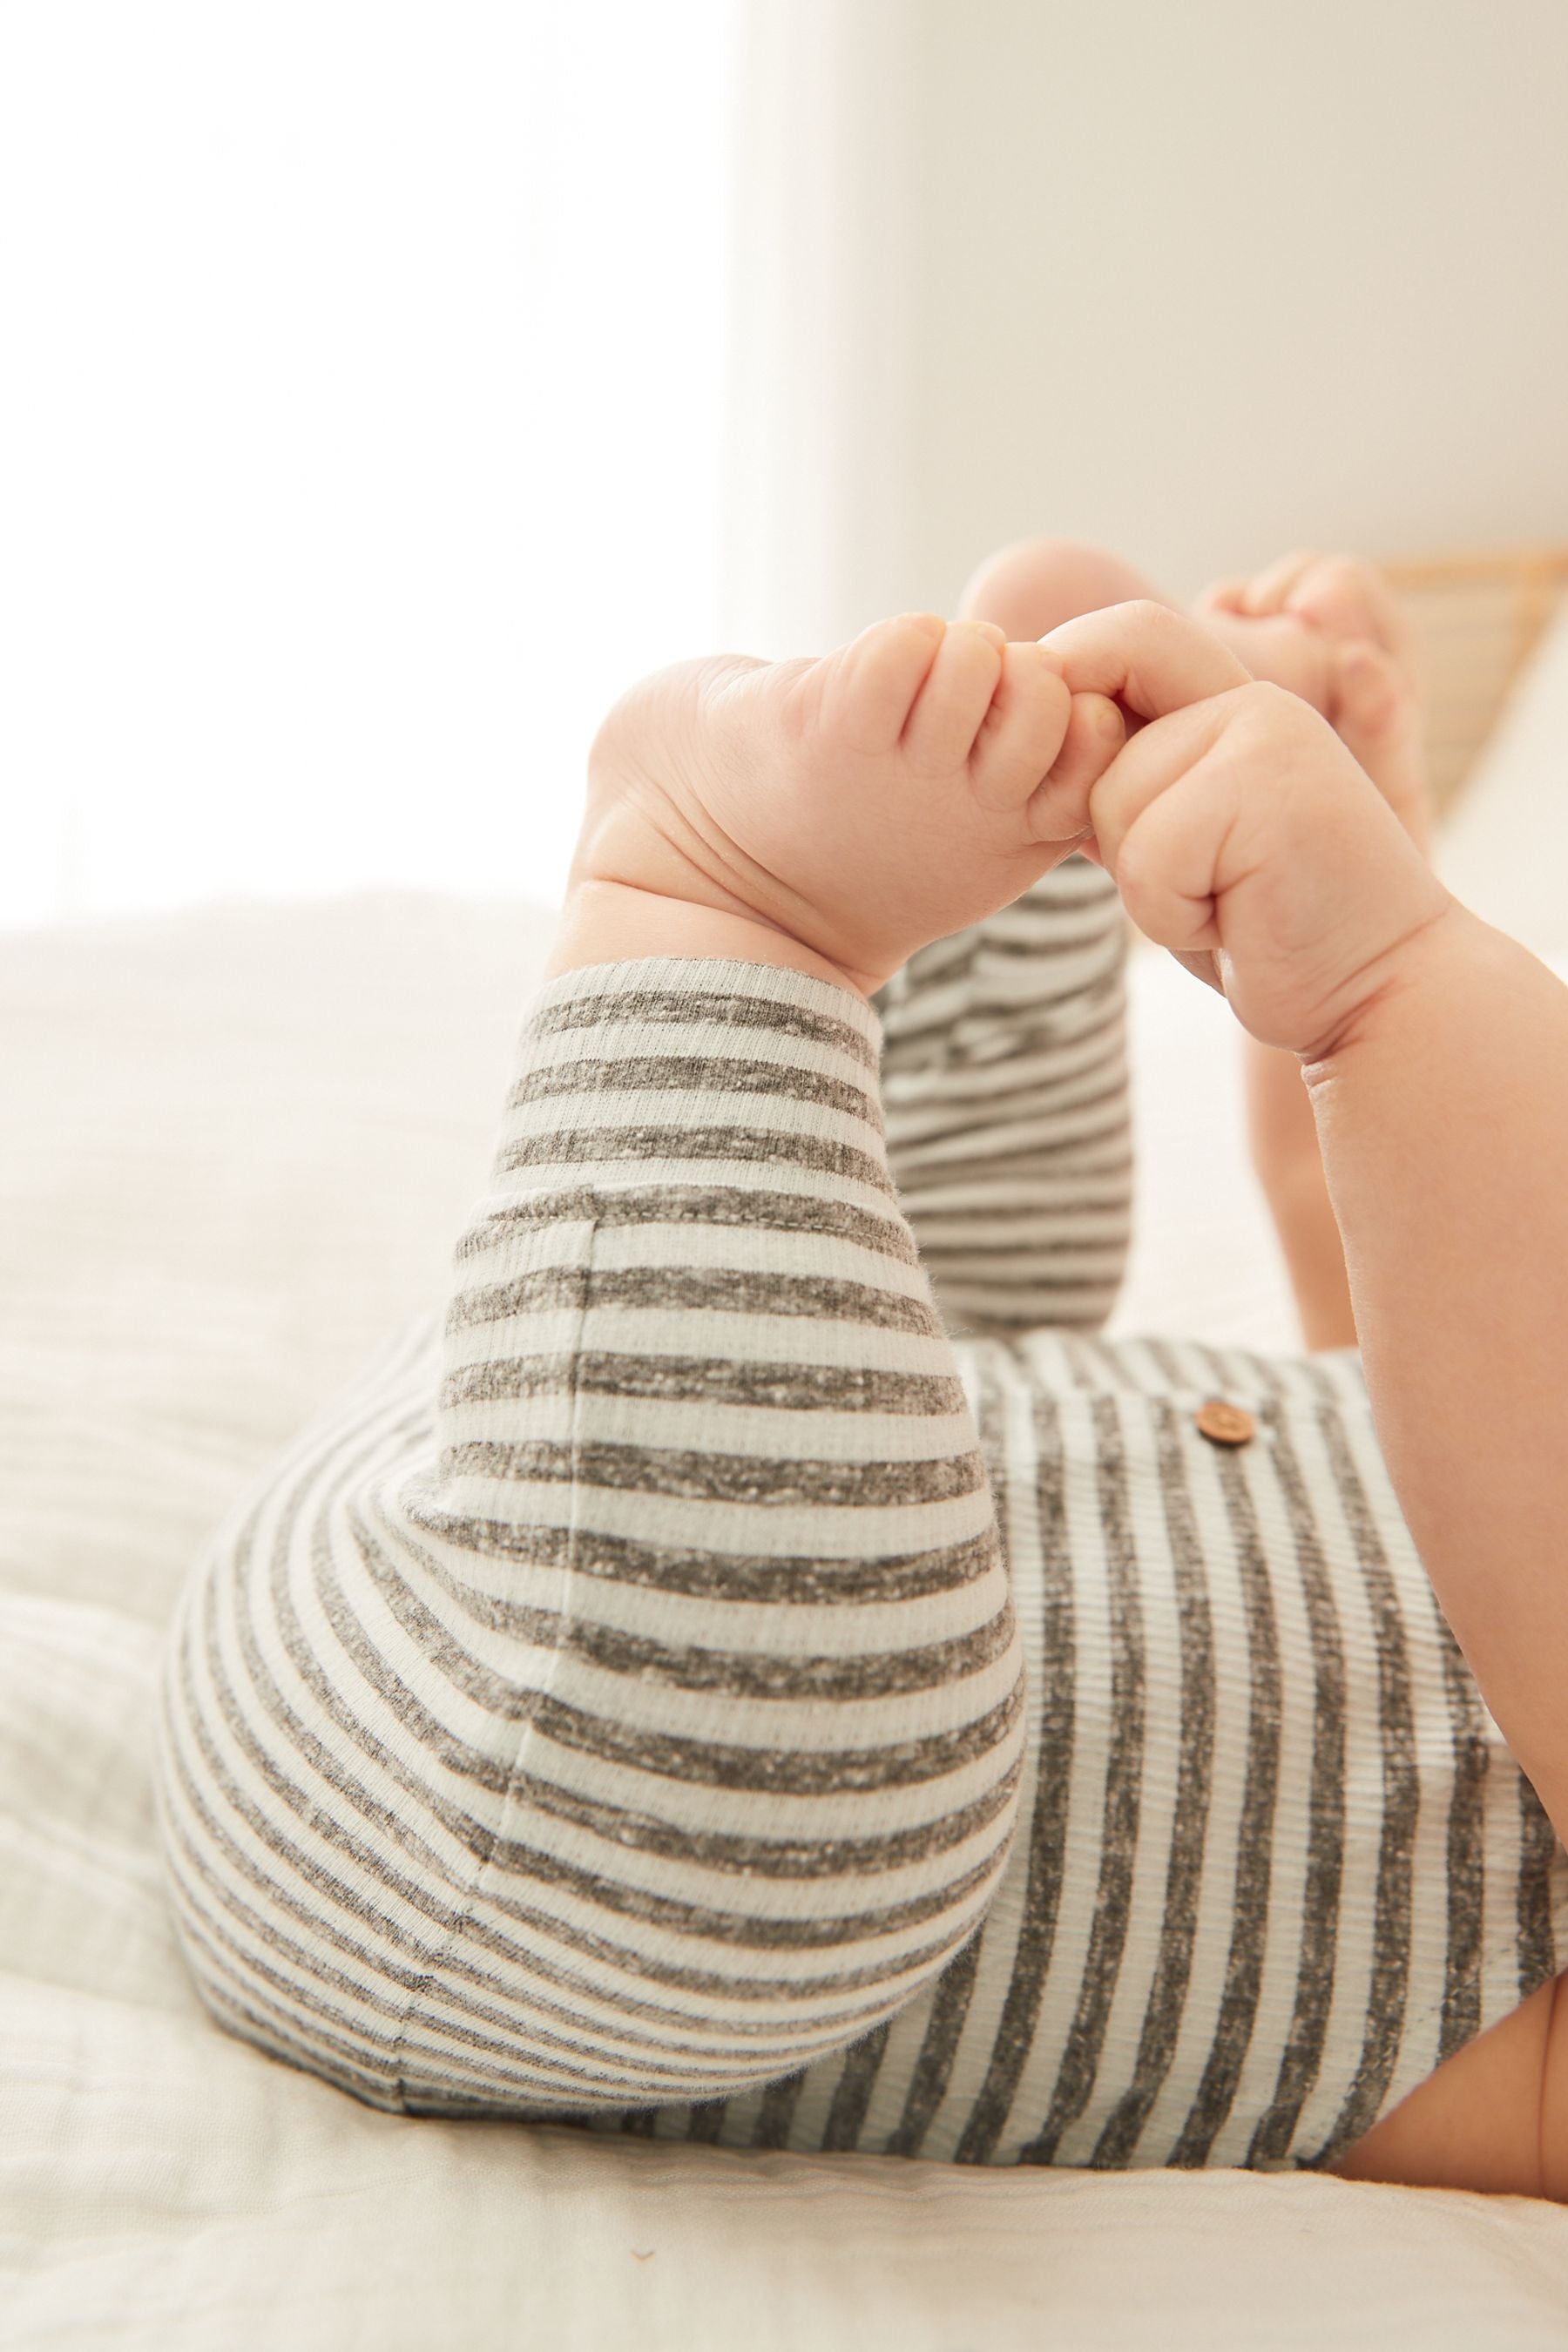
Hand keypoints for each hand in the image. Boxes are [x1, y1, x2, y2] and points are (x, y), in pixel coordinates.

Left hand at [1043, 601, 1453, 1059]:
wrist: (1374, 989)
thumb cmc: (1264, 926)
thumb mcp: (1173, 843)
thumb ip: (1121, 785)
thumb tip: (1033, 738)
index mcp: (1231, 697)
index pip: (1122, 635)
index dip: (1068, 682)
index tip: (1067, 783)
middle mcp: (1250, 702)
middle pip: (1092, 729)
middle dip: (1104, 820)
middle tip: (1184, 878)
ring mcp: (1265, 738)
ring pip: (1111, 802)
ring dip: (1146, 884)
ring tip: (1225, 901)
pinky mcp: (1267, 794)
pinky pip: (1147, 859)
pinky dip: (1173, 915)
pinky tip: (1239, 924)